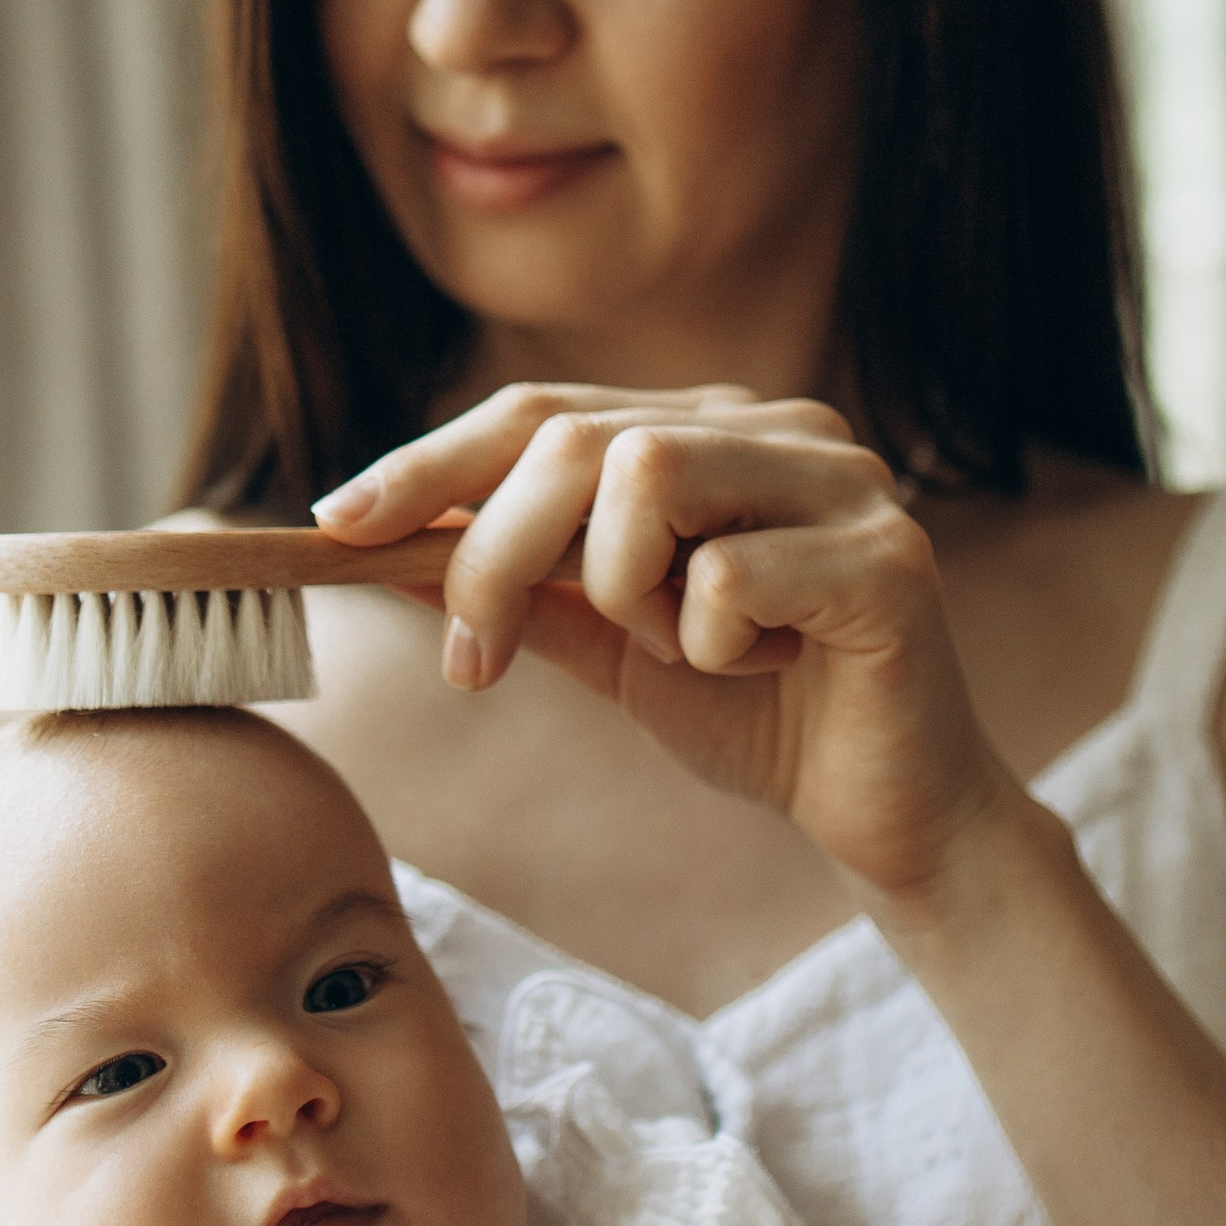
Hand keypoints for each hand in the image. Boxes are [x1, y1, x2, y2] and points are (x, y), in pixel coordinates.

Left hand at [311, 382, 1011, 899]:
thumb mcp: (604, 642)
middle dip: (493, 552)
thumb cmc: (751, 715)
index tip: (337, 525)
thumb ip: (516, 586)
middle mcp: (783, 426)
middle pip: (574, 437)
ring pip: (646, 475)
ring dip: (617, 591)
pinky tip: (759, 673)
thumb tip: (375, 550)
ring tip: (670, 653)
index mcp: (714, 428)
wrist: (883, 813)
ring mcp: (843, 482)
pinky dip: (706, 645)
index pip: (541, 411)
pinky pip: (728, 575)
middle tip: (474, 661)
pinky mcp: (888, 559)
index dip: (430, 462)